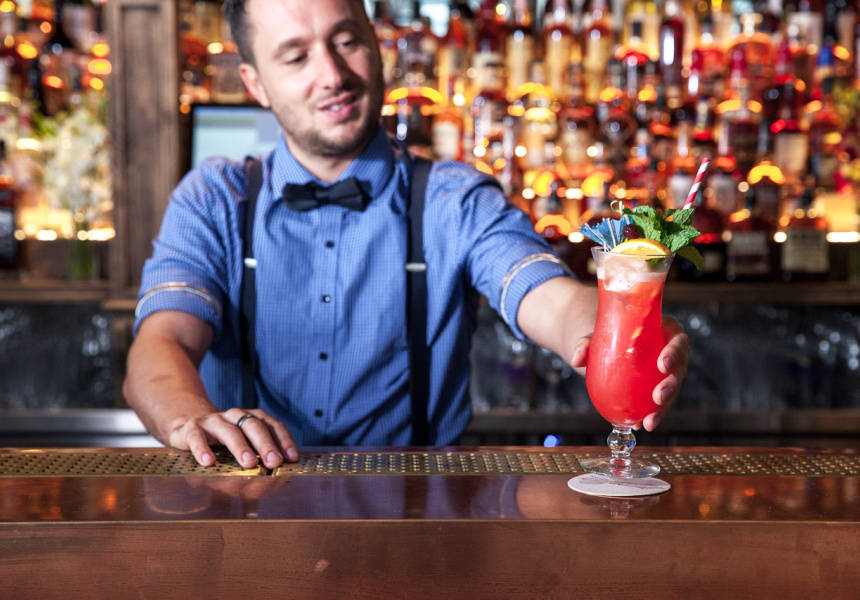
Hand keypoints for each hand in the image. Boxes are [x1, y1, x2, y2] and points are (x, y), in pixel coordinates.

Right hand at [168, 408, 299, 468]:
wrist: (188, 427)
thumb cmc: (223, 441)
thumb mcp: (243, 445)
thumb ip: (258, 459)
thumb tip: (275, 483)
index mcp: (252, 418)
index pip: (273, 425)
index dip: (284, 440)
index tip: (292, 458)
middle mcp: (235, 416)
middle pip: (254, 427)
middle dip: (266, 445)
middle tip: (274, 462)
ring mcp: (214, 421)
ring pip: (229, 431)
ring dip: (240, 447)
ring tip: (249, 463)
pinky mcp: (192, 428)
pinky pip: (197, 436)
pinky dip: (202, 448)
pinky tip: (208, 462)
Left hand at [569, 317, 689, 431]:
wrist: (605, 347)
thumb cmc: (608, 335)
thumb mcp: (597, 336)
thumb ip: (585, 343)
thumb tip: (576, 360)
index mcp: (665, 330)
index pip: (678, 340)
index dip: (674, 352)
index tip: (662, 365)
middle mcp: (672, 352)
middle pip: (679, 369)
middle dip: (671, 385)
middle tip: (658, 397)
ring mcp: (668, 372)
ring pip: (672, 390)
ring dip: (663, 408)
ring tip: (649, 422)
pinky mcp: (660, 387)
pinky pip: (659, 402)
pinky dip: (651, 414)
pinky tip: (640, 425)